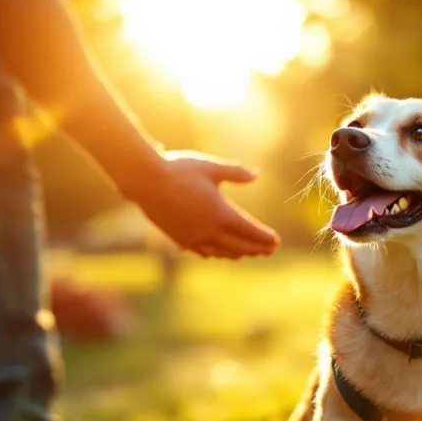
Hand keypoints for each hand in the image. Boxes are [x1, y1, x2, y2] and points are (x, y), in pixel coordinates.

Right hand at [120, 150, 279, 258]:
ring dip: (238, 253)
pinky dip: (215, 253)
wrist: (145, 180)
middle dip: (256, 249)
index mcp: (221, 214)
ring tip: (248, 253)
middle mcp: (209, 231)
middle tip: (269, 250)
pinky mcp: (180, 239)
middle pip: (240, 246)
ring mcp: (194, 238)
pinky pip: (203, 252)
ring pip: (222, 252)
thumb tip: (256, 175)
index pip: (250, 232)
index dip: (264, 238)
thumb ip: (235, 173)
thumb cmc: (180, 170)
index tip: (276, 242)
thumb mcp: (212, 167)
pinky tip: (218, 252)